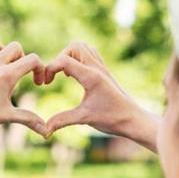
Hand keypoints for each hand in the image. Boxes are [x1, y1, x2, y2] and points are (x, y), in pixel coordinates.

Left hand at [0, 38, 47, 158]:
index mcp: (7, 75)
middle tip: (19, 74)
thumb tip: (47, 132)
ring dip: (0, 50)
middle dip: (22, 58)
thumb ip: (29, 120)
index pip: (32, 59)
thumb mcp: (8, 117)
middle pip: (15, 47)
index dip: (40, 69)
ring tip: (2, 65)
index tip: (37, 83)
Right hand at [43, 42, 159, 151]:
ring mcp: (102, 68)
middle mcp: (97, 68)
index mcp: (91, 77)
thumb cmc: (112, 119)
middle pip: (73, 47)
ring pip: (82, 47)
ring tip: (64, 75)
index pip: (64, 60)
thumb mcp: (84, 119)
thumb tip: (44, 131)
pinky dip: (79, 59)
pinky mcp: (104, 72)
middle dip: (59, 58)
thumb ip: (62, 121)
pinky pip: (90, 54)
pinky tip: (75, 76)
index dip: (49, 68)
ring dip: (69, 56)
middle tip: (54, 77)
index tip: (45, 84)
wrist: (134, 119)